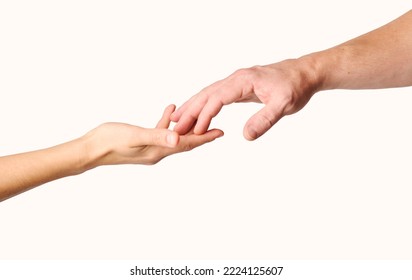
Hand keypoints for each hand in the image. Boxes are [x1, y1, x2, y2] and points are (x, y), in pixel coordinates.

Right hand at [83, 104, 222, 166]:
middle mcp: (157, 151)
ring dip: (186, 127)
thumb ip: (157, 136)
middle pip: (185, 142)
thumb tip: (178, 138)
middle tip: (216, 128)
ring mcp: (149, 147)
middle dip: (201, 135)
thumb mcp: (135, 136)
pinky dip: (166, 121)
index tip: (221, 133)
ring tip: (198, 118)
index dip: (205, 138)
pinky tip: (169, 110)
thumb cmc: (110, 142)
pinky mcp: (141, 142)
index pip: (187, 143)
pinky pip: (159, 131)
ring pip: (174, 136)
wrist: (90, 150)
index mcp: (159, 151)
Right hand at [171, 58, 319, 139]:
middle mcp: (236, 79)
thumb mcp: (284, 105)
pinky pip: (216, 97)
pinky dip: (204, 106)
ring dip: (193, 107)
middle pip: (206, 94)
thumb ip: (265, 119)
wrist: (304, 74)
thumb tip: (246, 136)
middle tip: (175, 127)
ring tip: (177, 120)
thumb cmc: (295, 87)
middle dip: (190, 111)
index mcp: (243, 80)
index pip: (217, 98)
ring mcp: (236, 83)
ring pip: (208, 94)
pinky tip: (198, 114)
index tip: (195, 131)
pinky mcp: (238, 88)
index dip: (205, 115)